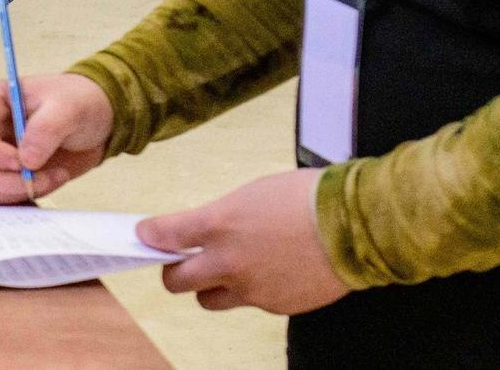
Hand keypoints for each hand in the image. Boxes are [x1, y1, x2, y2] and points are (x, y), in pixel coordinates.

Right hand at [0, 72, 113, 202]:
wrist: (95, 122)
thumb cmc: (77, 101)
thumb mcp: (68, 107)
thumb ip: (46, 128)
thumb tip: (26, 161)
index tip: (21, 162)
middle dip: (6, 180)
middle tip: (43, 178)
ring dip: (12, 194)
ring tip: (51, 180)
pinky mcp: (1, 179)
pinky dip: (16, 202)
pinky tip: (45, 187)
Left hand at [143, 168, 349, 315]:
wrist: (354, 226)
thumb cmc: (307, 198)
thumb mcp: (252, 193)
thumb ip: (220, 216)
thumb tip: (205, 228)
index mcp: (220, 223)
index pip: (166, 235)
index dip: (150, 236)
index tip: (145, 236)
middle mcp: (228, 261)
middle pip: (176, 282)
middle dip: (173, 272)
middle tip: (180, 261)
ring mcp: (251, 288)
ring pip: (209, 300)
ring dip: (210, 287)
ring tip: (226, 270)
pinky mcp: (274, 306)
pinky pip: (249, 303)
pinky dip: (252, 291)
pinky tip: (271, 271)